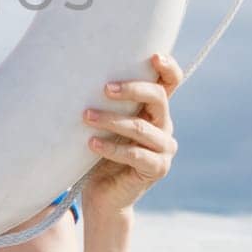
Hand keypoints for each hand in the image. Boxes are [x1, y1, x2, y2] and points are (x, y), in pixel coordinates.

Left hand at [79, 53, 182, 217]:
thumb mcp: (104, 122)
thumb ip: (105, 102)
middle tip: (105, 88)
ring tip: (86, 116)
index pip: (171, 83)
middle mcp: (164, 125)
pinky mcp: (156, 169)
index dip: (168, 68)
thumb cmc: (99, 151)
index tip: (153, 56)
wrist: (103, 195)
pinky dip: (111, 148)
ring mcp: (164, 149)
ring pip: (141, 127)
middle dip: (132, 89)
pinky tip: (91, 143)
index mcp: (154, 109)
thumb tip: (80, 71)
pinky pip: (135, 155)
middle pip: (159, 98)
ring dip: (111, 120)